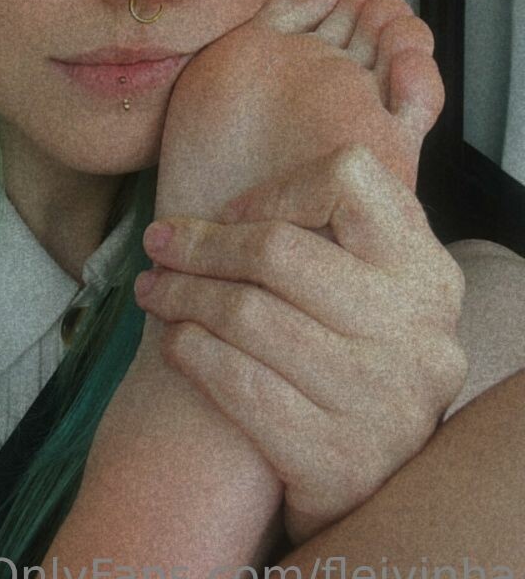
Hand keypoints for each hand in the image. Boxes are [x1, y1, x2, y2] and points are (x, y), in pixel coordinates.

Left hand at [133, 0, 459, 540]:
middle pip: (280, 253)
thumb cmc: (345, 349)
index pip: (349, 180)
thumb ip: (334, 219)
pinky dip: (193, 354)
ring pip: (250, 318)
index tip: (232, 210)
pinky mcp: (340, 460)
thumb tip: (268, 103)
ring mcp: (385, 400)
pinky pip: (241, 386)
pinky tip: (177, 339)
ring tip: (153, 290)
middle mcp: (418, 329)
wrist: (364, 475)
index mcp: (424, 266)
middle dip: (200, 245)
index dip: (273, 189)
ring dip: (182, 297)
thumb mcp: (366, 277)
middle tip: (160, 244)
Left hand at [152, 0, 444, 223]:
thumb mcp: (221, 65)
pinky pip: (420, 99)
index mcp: (284, 44)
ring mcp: (357, 107)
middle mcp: (325, 72)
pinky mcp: (385, 149)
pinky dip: (420, 71)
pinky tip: (404, 64)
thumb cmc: (201, 163)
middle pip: (370, 10)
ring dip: (397, 24)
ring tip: (380, 26)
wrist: (214, 245)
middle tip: (360, 5)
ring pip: (400, 43)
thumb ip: (268, 14)